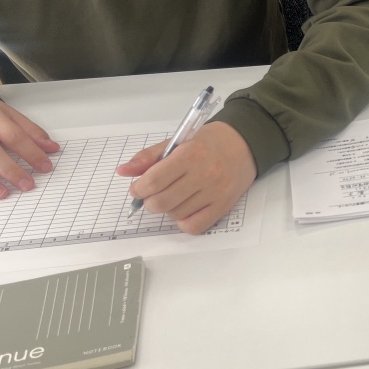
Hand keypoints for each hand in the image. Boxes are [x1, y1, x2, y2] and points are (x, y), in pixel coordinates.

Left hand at [117, 122, 255, 234]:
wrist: (245, 143)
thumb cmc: (209, 141)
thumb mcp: (178, 141)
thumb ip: (149, 157)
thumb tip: (123, 172)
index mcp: (190, 154)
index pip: (154, 181)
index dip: (139, 189)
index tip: (138, 188)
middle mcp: (204, 174)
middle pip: (162, 202)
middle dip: (150, 201)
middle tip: (154, 194)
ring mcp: (216, 192)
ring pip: (176, 214)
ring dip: (168, 209)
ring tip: (175, 196)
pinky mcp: (224, 206)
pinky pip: (194, 226)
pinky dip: (184, 221)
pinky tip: (185, 208)